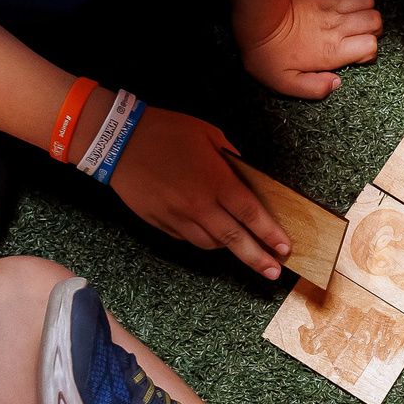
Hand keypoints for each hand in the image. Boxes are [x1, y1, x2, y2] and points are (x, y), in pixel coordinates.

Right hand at [107, 107, 290, 277]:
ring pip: (210, 243)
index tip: (284, 248)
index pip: (251, 214)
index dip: (270, 234)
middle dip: (258, 258)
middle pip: (235, 239)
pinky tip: (208, 233)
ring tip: (243, 249)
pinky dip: (202, 238)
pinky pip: (187, 238)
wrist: (119, 141)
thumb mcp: (208, 134)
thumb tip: (244, 177)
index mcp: (216, 181)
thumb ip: (231, 158)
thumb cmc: (166, 131)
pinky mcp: (160, 223)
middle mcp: (199, 205)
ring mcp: (178, 217)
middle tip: (274, 272)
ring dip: (229, 248)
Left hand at [237, 0, 381, 98]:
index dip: (367, 51)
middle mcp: (338, 25)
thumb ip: (313, 88)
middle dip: (371, 29)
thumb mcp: (284, 83)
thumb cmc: (265, 52)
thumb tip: (335, 83)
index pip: (371, 46)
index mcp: (333, 50)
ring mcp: (331, 3)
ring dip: (363, 8)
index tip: (354, 54)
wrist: (254, 18)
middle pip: (376, 20)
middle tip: (355, 35)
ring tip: (349, 16)